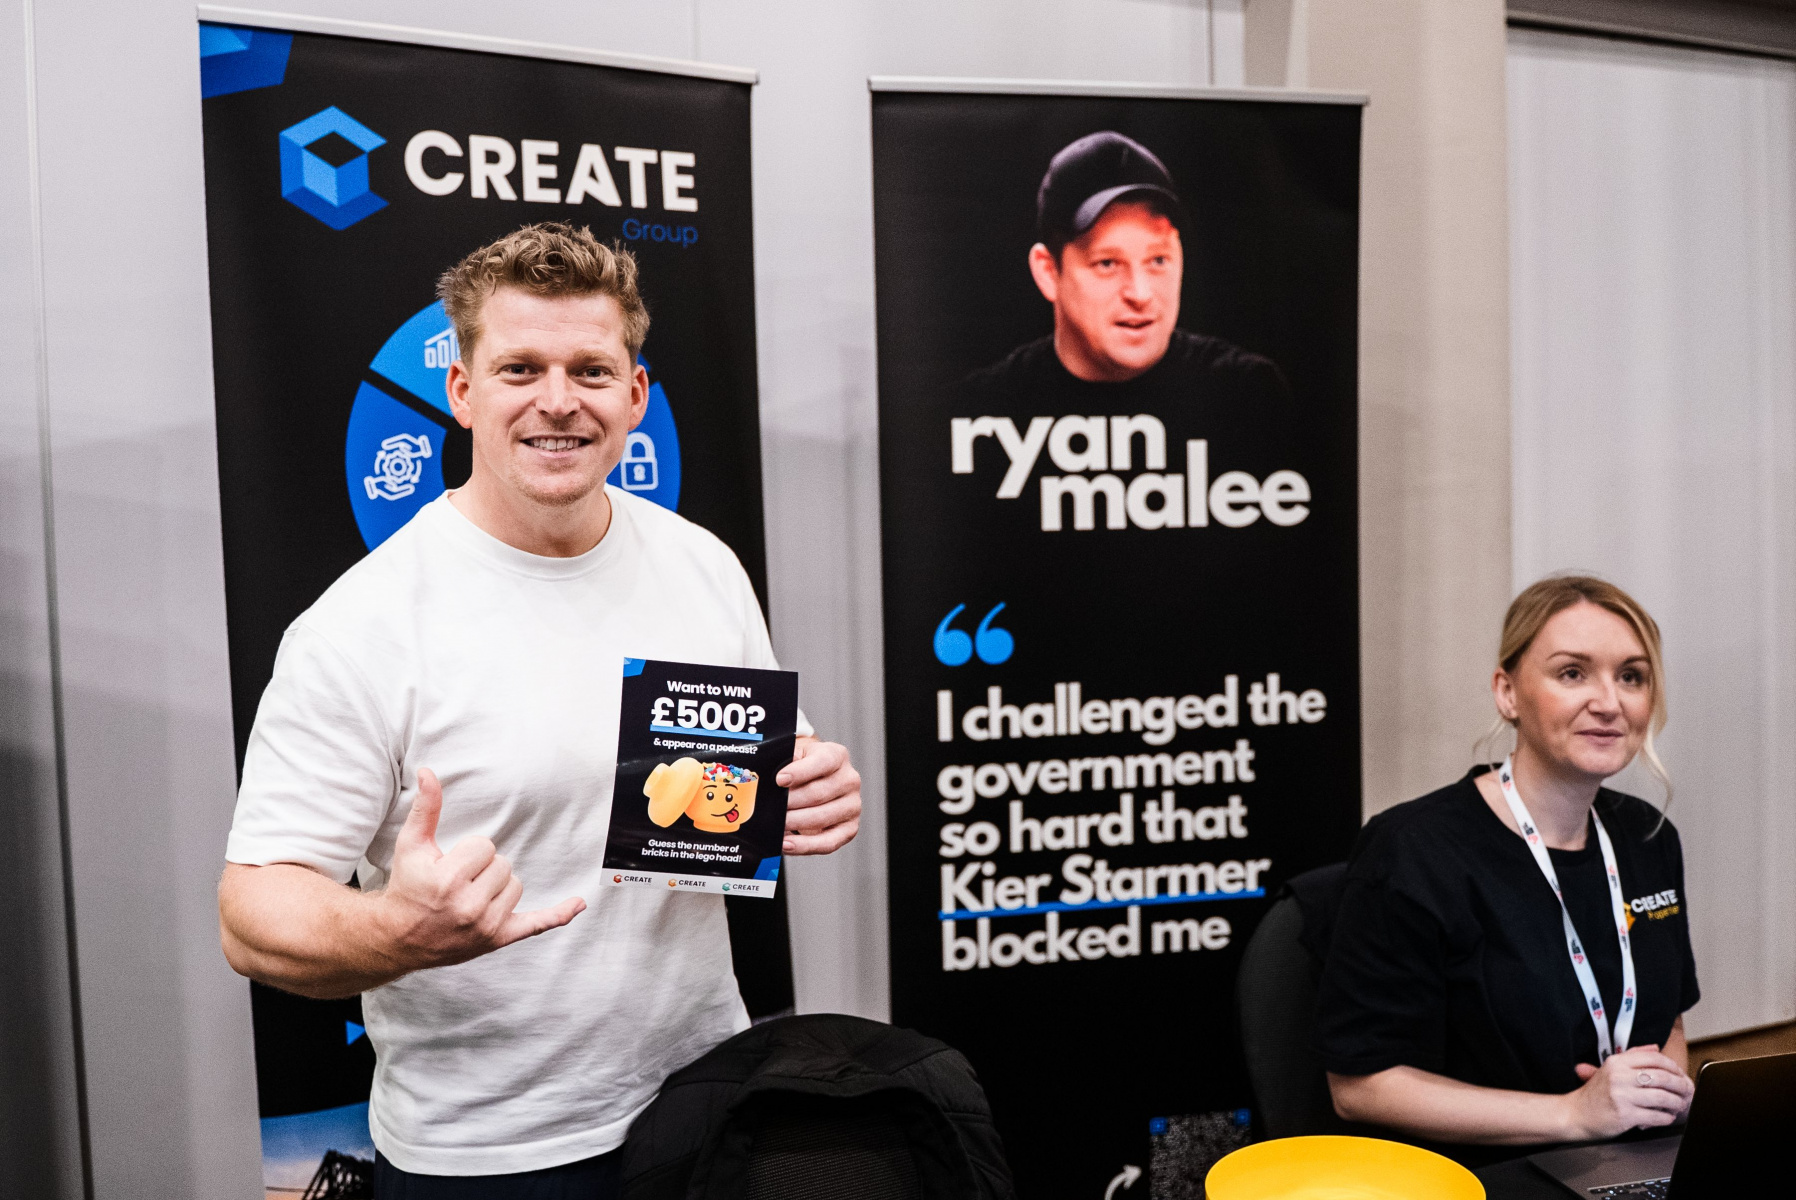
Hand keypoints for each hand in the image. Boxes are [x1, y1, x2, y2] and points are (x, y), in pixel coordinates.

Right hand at [377, 768, 584, 969]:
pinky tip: (577, 904)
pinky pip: (536, 925)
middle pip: (503, 865)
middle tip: (457, 883)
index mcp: (448, 880)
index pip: (485, 846)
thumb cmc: (407, 888)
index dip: (468, 852)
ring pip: (516, 886)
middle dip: (482, 869)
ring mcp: (486, 926)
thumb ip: (425, 808)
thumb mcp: (411, 846)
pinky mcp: (498, 939)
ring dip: (498, 887)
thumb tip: (428, 772)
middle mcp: (469, 906)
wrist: (398, 937)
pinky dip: (558, 915)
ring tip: (469, 897)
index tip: (448, 866)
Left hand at [778, 737, 860, 854]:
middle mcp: (849, 780)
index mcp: (837, 756)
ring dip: (793, 824)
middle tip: (768, 809)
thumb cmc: (803, 768)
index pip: (822, 762)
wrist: (818, 780)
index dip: (799, 772)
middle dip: (789, 804)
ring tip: (774, 825)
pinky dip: (805, 846)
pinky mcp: (849, 828)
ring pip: (820, 819)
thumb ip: (785, 761)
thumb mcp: (796, 755)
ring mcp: (852, 805)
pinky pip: (827, 842)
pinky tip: (787, 844)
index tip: (779, 780)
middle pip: (817, 794)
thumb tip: (769, 778)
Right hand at [1563, 1044, 1693, 1139]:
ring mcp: (1622, 1096)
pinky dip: (1666, 1117)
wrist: (1575, 1114)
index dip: (1672, 1066)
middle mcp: (1619, 1076)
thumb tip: (1655, 1048)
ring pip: (1662, 1097)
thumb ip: (1633, 1056)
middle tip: (1687, 1092)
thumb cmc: (1594, 1093)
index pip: (1654, 1058)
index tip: (1680, 1074)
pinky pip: (1656, 1116)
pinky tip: (1667, 1117)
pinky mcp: (1625, 1115)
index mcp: (1616, 1062)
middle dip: (1680, 1086)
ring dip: (1676, 1103)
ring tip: (1679, 1105)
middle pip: (1662, 1077)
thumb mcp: (1609, 1068)